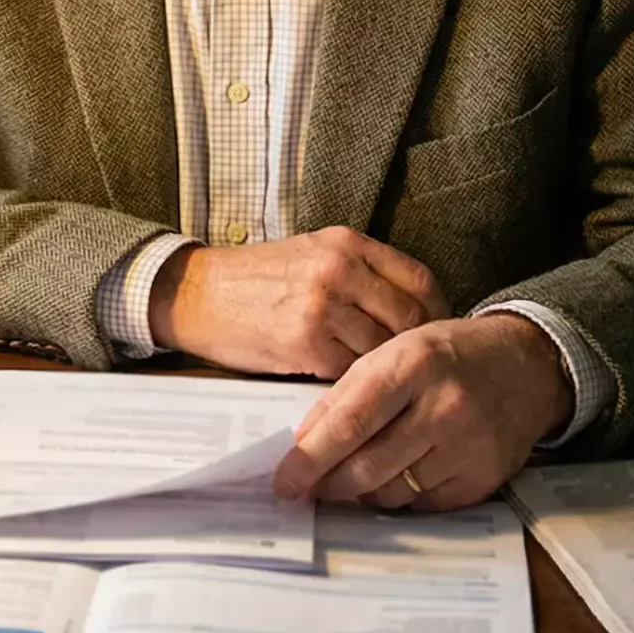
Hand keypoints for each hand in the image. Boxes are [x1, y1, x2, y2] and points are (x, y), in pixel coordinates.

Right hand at [147, 228, 448, 379]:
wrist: (196, 294)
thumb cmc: (254, 278)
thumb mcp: (311, 252)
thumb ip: (360, 271)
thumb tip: (410, 308)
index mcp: (346, 244)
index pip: (418, 279)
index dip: (436, 310)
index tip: (437, 332)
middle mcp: (339, 270)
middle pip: (409, 317)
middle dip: (416, 347)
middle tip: (414, 368)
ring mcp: (323, 307)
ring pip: (381, 349)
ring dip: (384, 370)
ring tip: (383, 382)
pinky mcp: (304, 344)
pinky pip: (349, 371)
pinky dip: (353, 383)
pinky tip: (349, 388)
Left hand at [271, 314, 573, 512]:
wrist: (525, 366)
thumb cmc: (446, 356)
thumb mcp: (394, 353)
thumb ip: (346, 395)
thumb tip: (303, 445)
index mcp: (414, 364)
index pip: (351, 422)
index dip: (311, 458)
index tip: (285, 482)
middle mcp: (445, 406)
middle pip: (369, 467)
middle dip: (330, 485)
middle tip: (312, 488)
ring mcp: (470, 446)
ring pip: (394, 493)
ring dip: (365, 492)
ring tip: (359, 474)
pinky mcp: (485, 477)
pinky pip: (425, 505)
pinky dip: (402, 496)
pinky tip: (402, 474)